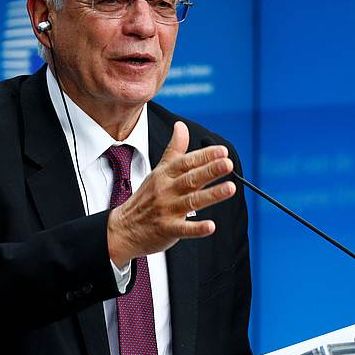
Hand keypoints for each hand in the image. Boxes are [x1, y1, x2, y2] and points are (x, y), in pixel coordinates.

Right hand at [106, 121, 235, 266]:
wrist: (124, 228)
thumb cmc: (145, 198)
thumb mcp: (158, 171)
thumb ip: (174, 150)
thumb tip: (181, 126)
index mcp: (165, 175)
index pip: (186, 162)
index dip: (205, 156)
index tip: (222, 150)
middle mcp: (166, 190)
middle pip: (191, 178)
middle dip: (210, 170)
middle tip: (228, 164)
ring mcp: (167, 210)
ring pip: (192, 201)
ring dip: (211, 194)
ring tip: (230, 188)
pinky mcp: (167, 229)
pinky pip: (184, 229)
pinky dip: (197, 228)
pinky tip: (211, 226)